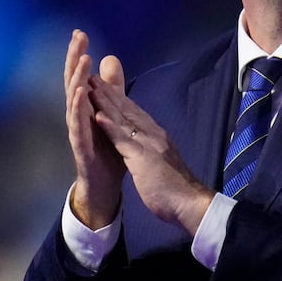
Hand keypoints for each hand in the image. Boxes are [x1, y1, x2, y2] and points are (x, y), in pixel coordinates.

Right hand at [65, 30, 127, 227]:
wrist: (105, 184)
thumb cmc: (106, 149)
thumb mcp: (111, 113)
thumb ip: (111, 88)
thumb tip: (110, 58)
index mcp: (86, 106)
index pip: (81, 75)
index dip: (79, 54)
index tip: (80, 32)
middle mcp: (78, 115)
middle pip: (73, 81)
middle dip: (74, 59)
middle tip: (77, 37)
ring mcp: (76, 130)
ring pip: (73, 100)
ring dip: (77, 79)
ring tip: (82, 60)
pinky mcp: (80, 146)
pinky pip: (77, 125)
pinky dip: (78, 109)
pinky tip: (80, 94)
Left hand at [86, 75, 215, 234]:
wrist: (190, 204)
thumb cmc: (177, 189)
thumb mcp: (163, 163)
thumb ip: (155, 152)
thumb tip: (150, 147)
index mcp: (158, 137)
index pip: (136, 114)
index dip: (120, 100)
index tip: (106, 87)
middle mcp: (154, 135)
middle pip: (128, 111)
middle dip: (110, 93)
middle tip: (93, 77)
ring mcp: (149, 145)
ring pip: (124, 120)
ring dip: (106, 103)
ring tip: (90, 87)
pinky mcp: (143, 158)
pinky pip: (123, 141)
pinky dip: (110, 128)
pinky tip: (98, 117)